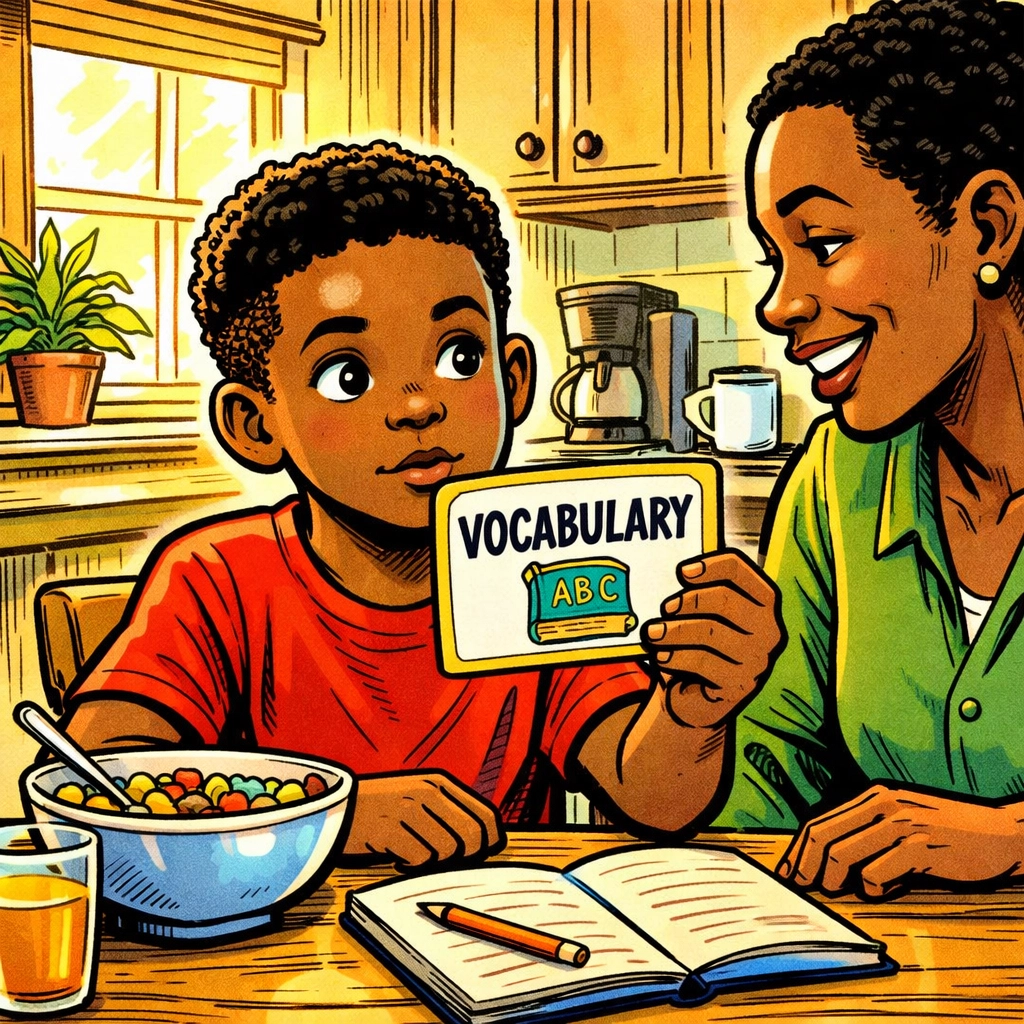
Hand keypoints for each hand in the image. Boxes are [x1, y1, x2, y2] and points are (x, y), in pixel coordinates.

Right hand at [342, 771, 503, 869]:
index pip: (485, 816)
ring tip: (414, 854)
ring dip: (433, 862)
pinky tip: (398, 858)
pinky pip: (419, 860)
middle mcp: (427, 792)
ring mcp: (407, 809)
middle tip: (445, 862)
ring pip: (447, 852)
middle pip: (471, 837)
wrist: (337, 806)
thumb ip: (452, 813)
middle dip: (465, 858)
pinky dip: (411, 866)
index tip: (483, 855)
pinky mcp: (388, 829)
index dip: (491, 841)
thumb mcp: (421, 798)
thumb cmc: (385, 808)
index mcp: (439, 782)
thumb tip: (488, 844)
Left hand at [641, 551, 783, 728]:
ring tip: (654, 633)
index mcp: (764, 603)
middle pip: (726, 601)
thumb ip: (700, 592)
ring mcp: (756, 660)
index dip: (712, 567)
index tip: (683, 572)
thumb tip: (680, 574)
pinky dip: (677, 657)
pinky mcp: (739, 686)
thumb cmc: (702, 645)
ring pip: (711, 633)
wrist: (697, 695)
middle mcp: (768, 630)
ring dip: (675, 631)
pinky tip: (661, 656)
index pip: (741, 573)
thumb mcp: (704, 616)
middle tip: (667, 607)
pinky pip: (703, 663)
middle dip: (691, 601)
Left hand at [778, 783, 1023, 897]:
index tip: (787, 875)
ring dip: (836, 882)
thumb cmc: (946, 834)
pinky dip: (873, 889)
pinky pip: (879, 874)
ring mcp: (902, 824)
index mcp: (872, 797)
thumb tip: (822, 863)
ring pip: (844, 855)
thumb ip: (866, 834)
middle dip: (806, 867)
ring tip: (845, 892)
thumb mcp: (901, 822)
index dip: (798, 851)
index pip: (819, 822)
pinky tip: (884, 891)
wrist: (1001, 835)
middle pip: (823, 837)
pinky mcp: (922, 848)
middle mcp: (882, 804)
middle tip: (805, 891)